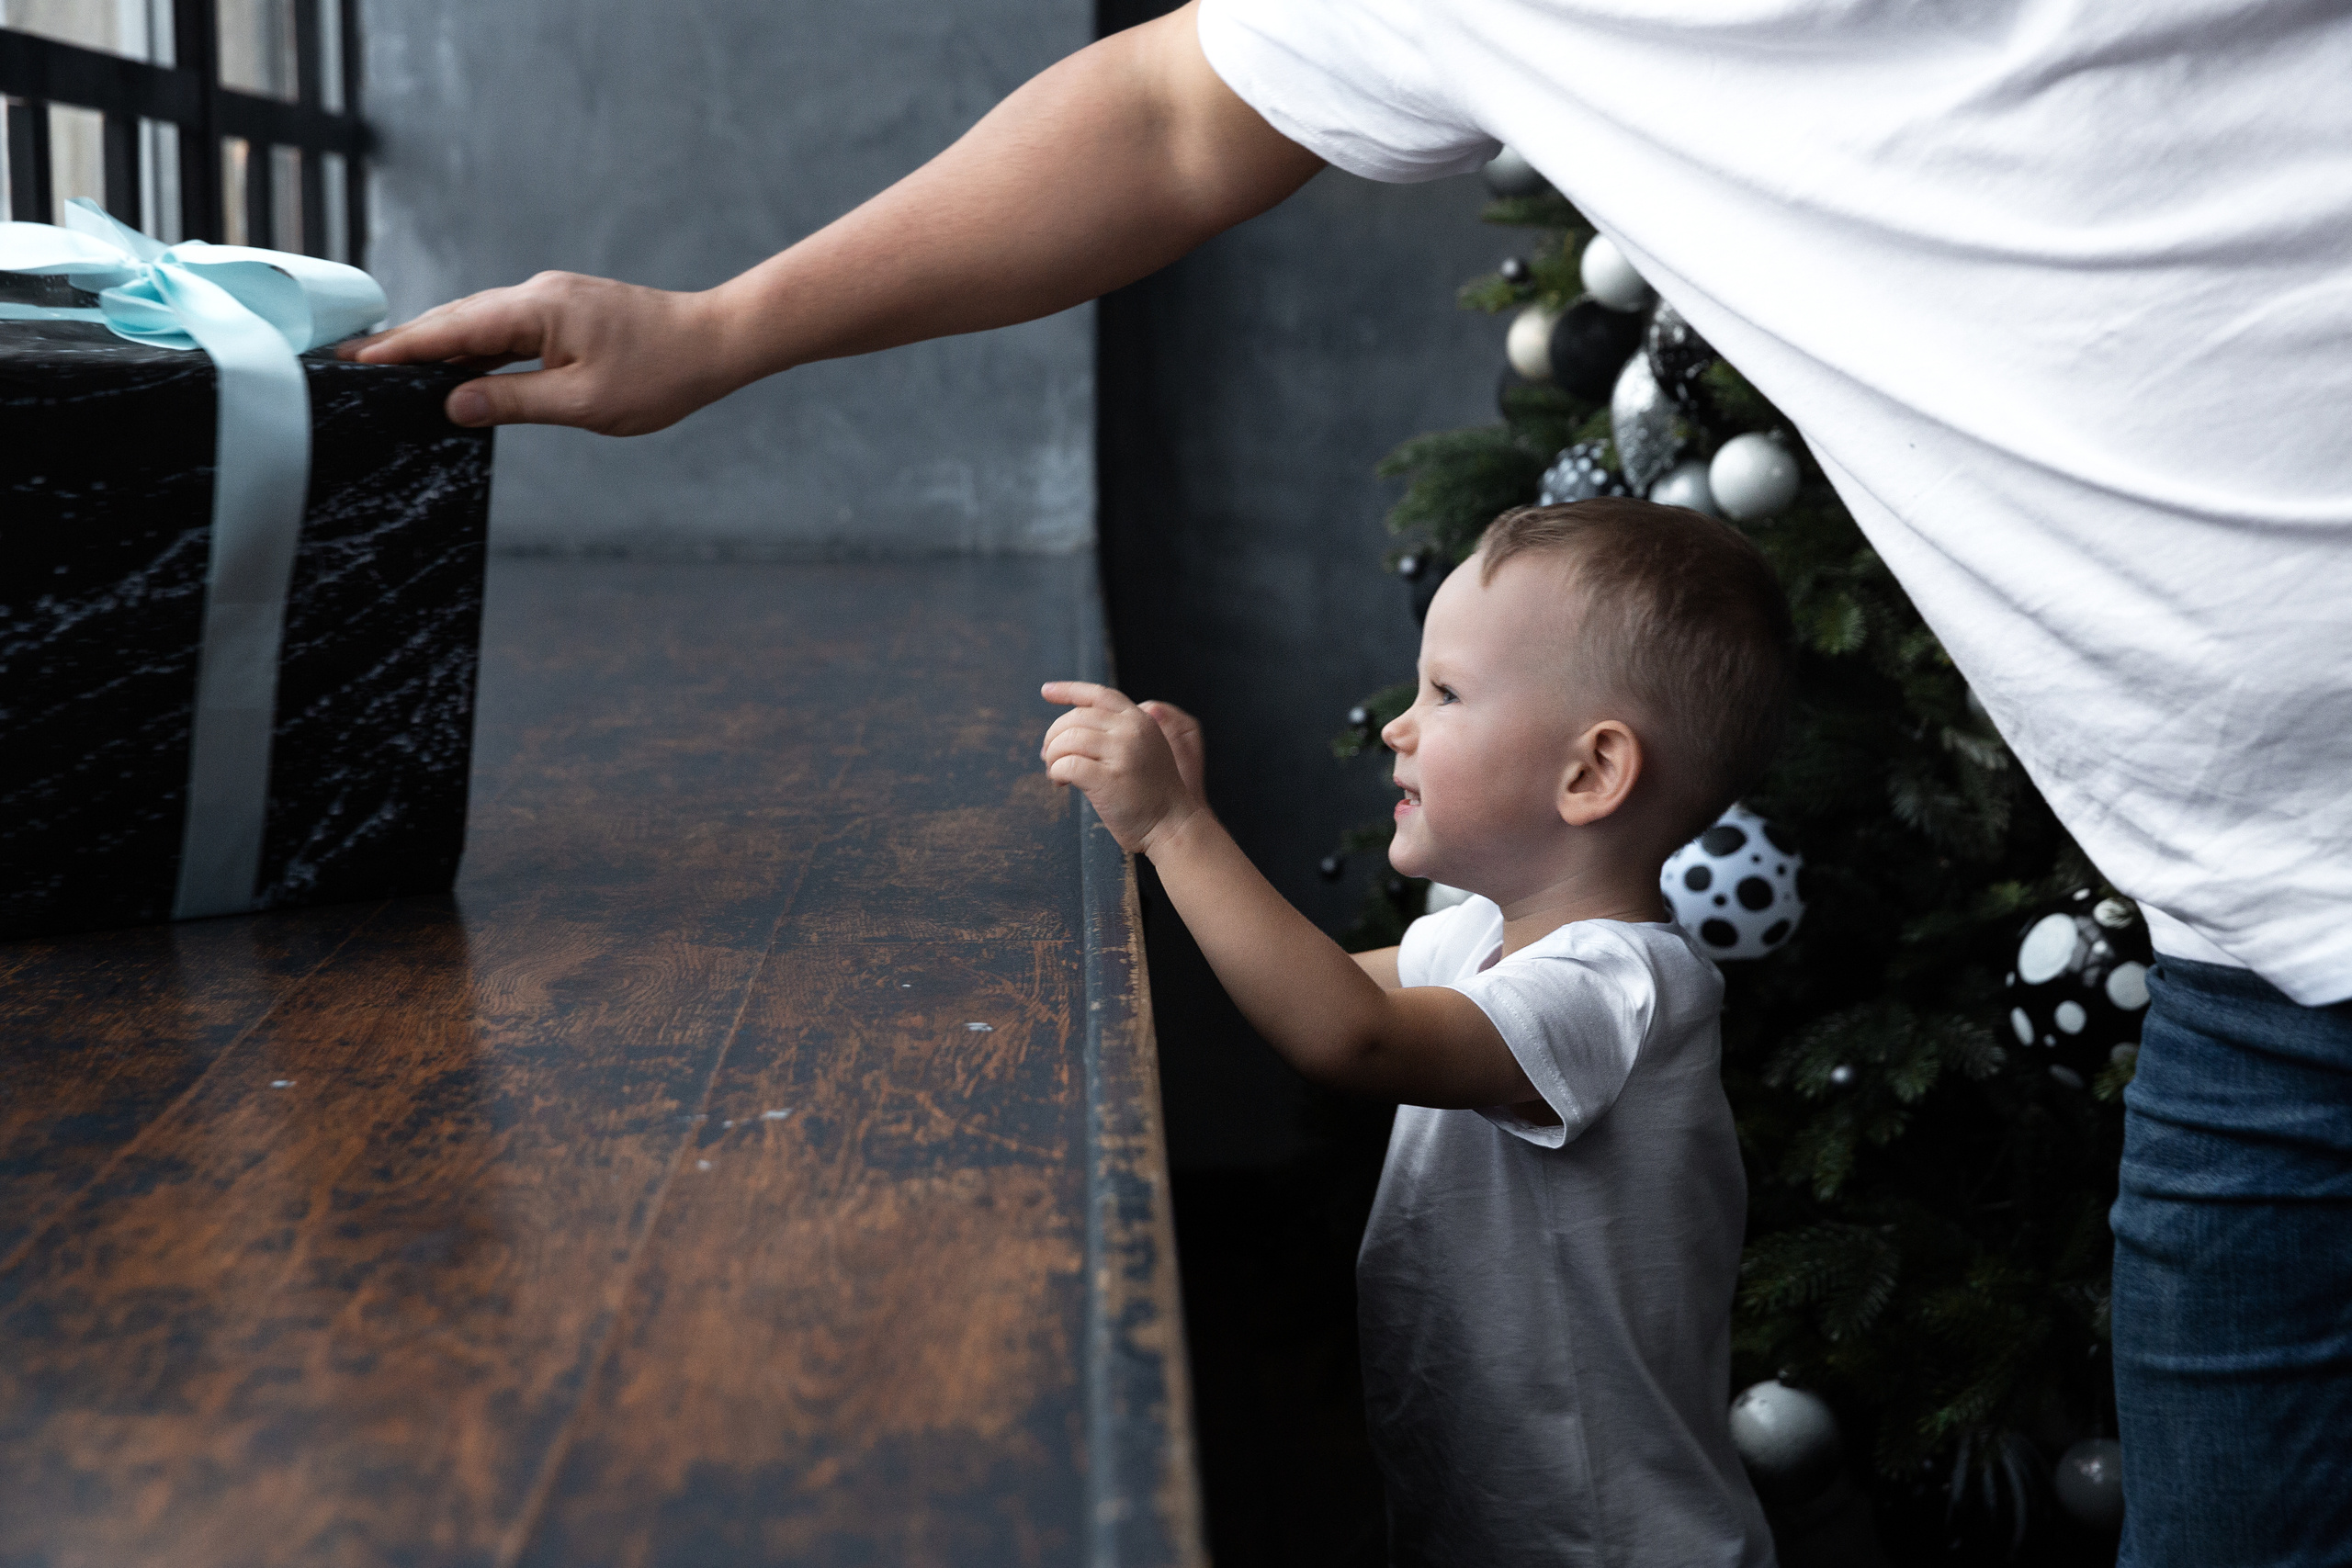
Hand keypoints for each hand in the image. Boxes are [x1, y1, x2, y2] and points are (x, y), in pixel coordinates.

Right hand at [338, 272, 743, 433]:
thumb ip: (513, 402)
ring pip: (480, 324)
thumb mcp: (582, 403)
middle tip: (352, 363)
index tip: (352, 360)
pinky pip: (507, 329)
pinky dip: (476, 348)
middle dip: (405, 343)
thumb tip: (454, 406)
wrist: (716, 342)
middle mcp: (537, 294)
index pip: (450, 330)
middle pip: (456, 319)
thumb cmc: (661, 374)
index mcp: (535, 309)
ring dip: (439, 346)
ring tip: (391, 370)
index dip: (399, 348)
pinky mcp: (566, 313)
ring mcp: (552, 301)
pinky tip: (459, 371)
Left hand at [1040, 683, 1205, 854]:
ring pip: (1067, 740)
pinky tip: (1061, 783)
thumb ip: (1116, 733)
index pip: (1098, 694)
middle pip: (1076, 718)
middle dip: (1053, 736)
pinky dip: (1055, 773)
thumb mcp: (1143, 749)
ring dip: (1052, 757)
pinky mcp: (1109, 779)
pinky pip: (1066, 765)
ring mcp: (1122, 754)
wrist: (1173, 825)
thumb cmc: (1151, 793)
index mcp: (1140, 720)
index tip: (1046, 691)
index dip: (1068, 690)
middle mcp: (1132, 731)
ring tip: (1056, 773)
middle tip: (1048, 756)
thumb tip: (1066, 730)